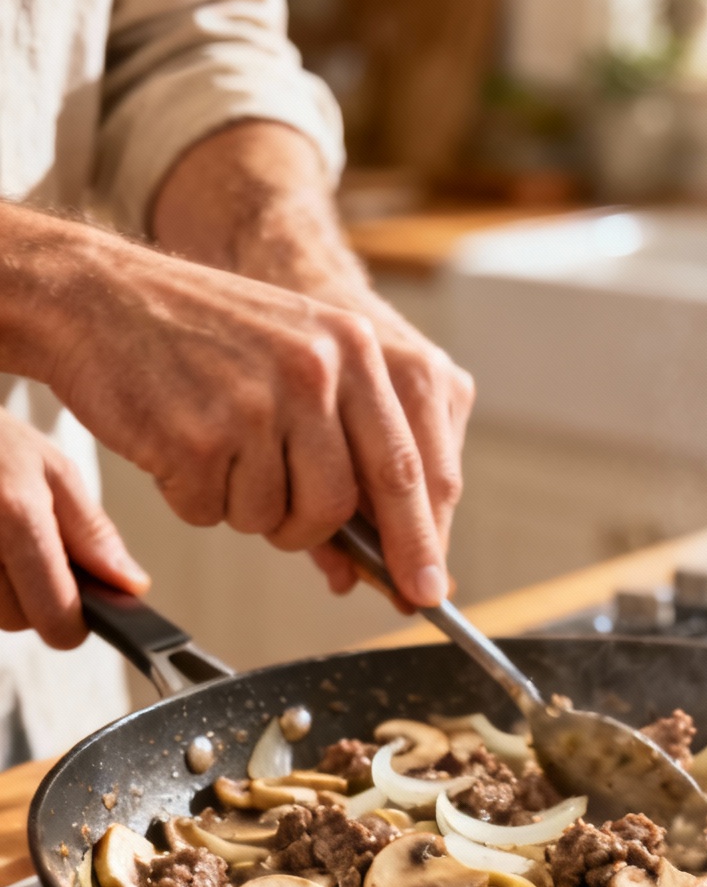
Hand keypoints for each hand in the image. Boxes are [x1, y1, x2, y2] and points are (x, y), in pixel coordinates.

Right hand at [0, 409, 148, 647]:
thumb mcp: (54, 471)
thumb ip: (93, 534)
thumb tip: (129, 585)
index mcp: (16, 516)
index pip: (54, 614)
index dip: (73, 622)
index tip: (79, 610)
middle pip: (17, 621)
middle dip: (32, 598)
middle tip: (28, 552)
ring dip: (2, 591)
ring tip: (1, 540)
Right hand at [150, 122, 473, 600]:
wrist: (97, 294)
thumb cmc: (202, 335)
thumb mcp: (297, 357)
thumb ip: (349, 440)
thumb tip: (383, 554)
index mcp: (354, 347)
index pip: (408, 467)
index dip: (420, 542)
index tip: (428, 593)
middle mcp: (315, 370)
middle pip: (340, 506)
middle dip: (309, 529)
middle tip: (277, 511)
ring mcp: (256, 403)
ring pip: (276, 519)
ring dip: (243, 506)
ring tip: (215, 445)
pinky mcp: (198, 436)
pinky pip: (213, 514)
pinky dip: (193, 496)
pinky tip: (177, 442)